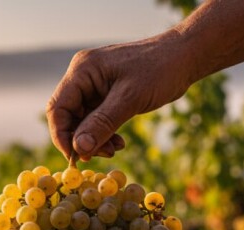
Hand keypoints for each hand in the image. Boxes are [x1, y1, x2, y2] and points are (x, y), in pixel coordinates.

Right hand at [46, 30, 196, 161]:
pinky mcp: (107, 95)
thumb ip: (102, 123)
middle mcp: (84, 77)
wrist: (184, 57)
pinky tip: (118, 143)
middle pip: (69, 117)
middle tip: (101, 155)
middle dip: (82, 140)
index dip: (62, 135)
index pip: (58, 108)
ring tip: (114, 150)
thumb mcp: (130, 99)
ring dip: (95, 140)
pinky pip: (97, 120)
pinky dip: (104, 134)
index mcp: (82, 71)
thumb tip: (79, 149)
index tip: (75, 158)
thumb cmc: (159, 70)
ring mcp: (95, 86)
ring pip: (83, 122)